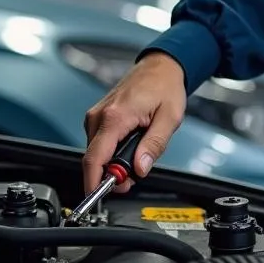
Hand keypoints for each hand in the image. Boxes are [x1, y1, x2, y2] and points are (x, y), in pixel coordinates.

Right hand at [82, 52, 186, 192]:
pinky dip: (113, 149)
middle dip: (113, 173)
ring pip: (97, 152)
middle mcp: (99, 115)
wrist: (161, 67)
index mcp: (115, 117)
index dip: (94, 182)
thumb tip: (140, 169)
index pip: (94, 159)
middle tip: (137, 174)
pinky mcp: (98, 116)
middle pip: (95, 159)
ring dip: (115, 161)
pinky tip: (132, 141)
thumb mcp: (169, 118)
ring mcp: (96, 115)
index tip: (99, 196)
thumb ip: (154, 146)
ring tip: (140, 149)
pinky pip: (100, 142)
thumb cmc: (165, 87)